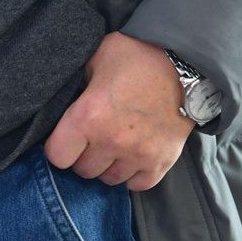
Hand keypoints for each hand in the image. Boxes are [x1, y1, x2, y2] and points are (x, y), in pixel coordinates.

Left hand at [44, 31, 193, 190]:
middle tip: (93, 136)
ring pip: (109, 179)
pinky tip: (132, 154)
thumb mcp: (96, 58)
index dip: (59, 146)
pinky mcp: (162, 162)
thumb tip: (67, 100)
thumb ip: (78, 84)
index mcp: (89, 116)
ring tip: (114, 143)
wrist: (184, 61)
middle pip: (83, 170)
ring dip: (108, 164)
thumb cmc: (136, 55)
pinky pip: (137, 184)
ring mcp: (139, 155)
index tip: (66, 137)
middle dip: (83, 155)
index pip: (57, 156)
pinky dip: (133, 173)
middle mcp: (112, 141)